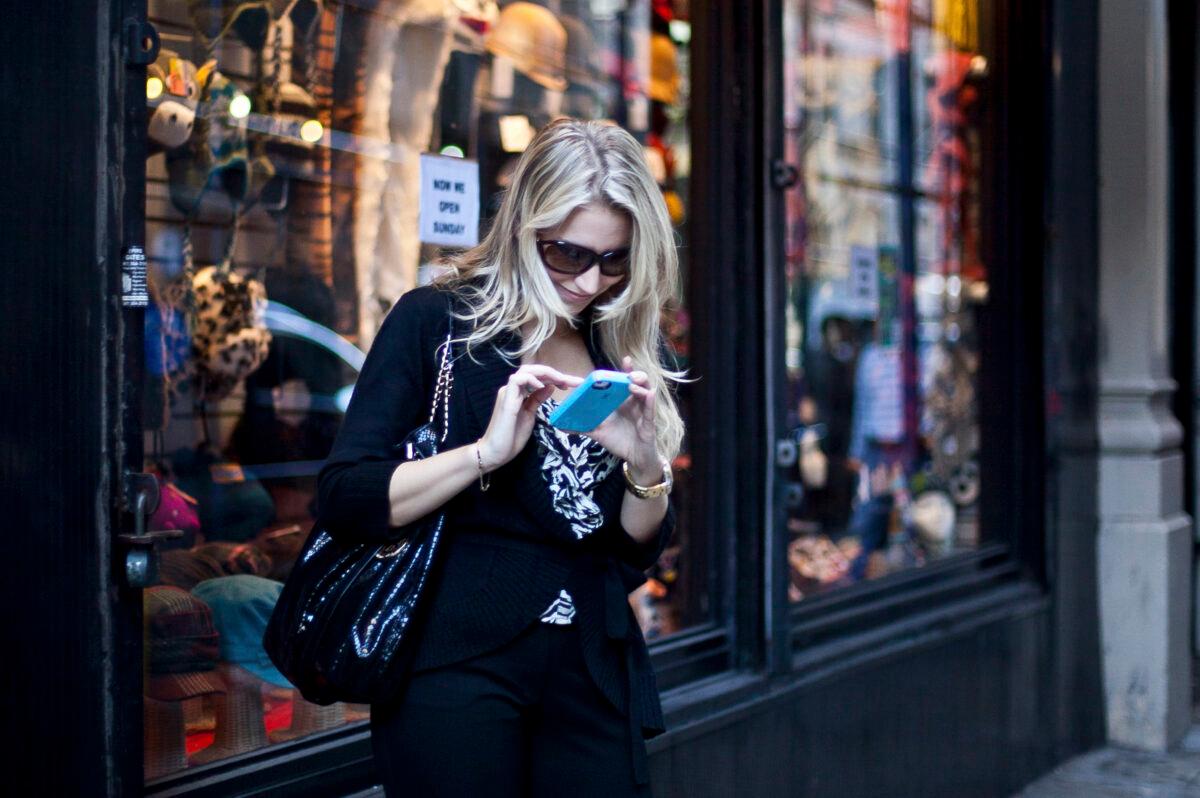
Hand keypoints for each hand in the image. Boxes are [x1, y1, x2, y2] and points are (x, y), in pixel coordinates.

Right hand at [476, 365, 580, 470]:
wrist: (495, 452)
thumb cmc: (511, 436)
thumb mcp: (530, 415)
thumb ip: (537, 400)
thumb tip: (550, 387)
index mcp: (519, 392)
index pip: (538, 377)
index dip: (555, 377)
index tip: (572, 384)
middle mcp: (512, 389)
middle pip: (534, 370)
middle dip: (555, 373)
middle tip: (573, 382)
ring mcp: (508, 393)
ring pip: (526, 370)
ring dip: (546, 373)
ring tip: (561, 382)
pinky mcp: (506, 400)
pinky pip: (517, 381)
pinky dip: (531, 380)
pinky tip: (543, 386)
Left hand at [586, 356, 661, 479]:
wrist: (633, 458)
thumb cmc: (618, 441)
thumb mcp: (598, 432)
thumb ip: (582, 426)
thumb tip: (560, 425)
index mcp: (622, 401)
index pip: (624, 382)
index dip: (626, 370)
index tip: (625, 360)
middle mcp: (634, 402)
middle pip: (638, 382)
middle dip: (633, 374)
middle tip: (627, 372)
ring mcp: (642, 411)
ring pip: (646, 392)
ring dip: (640, 385)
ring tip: (631, 383)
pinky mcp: (648, 422)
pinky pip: (650, 410)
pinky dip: (649, 401)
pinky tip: (648, 394)